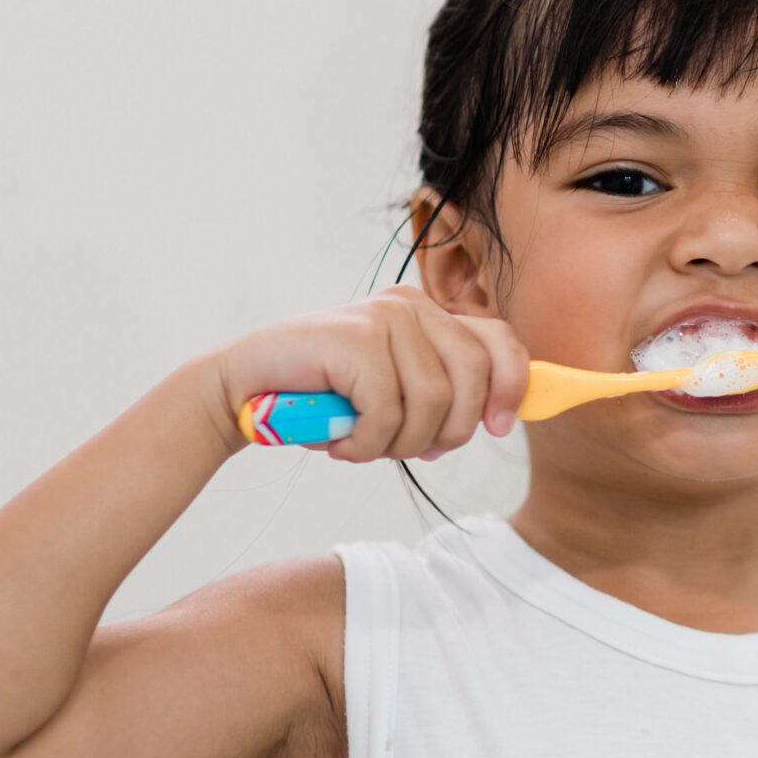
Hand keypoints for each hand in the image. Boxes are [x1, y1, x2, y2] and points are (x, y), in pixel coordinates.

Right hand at [201, 285, 529, 462]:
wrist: (246, 387)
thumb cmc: (324, 396)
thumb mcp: (395, 391)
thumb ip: (441, 392)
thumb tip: (498, 419)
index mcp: (429, 314)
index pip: (498, 341)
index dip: (512, 386)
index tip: (497, 428)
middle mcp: (413, 306)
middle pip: (474, 376)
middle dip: (451, 429)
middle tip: (413, 451)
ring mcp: (386, 318)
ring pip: (434, 401)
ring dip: (401, 442)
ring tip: (365, 445)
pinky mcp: (359, 339)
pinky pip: (389, 413)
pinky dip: (368, 443)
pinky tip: (341, 442)